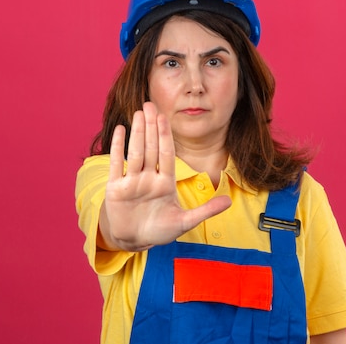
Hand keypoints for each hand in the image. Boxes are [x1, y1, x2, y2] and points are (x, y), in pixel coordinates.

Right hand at [99, 102, 230, 250]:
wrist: (135, 241)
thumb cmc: (160, 230)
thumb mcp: (185, 222)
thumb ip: (206, 211)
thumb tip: (229, 202)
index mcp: (165, 183)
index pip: (166, 154)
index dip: (166, 136)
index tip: (166, 117)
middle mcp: (148, 178)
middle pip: (151, 148)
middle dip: (152, 127)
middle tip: (151, 104)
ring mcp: (132, 182)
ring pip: (135, 152)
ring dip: (137, 132)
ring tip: (139, 112)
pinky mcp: (115, 189)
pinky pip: (117, 164)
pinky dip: (118, 147)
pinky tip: (120, 129)